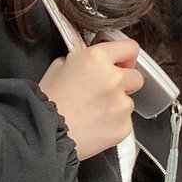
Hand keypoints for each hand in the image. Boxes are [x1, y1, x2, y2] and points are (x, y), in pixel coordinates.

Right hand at [38, 38, 143, 161]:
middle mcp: (114, 79)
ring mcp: (122, 104)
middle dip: (124, 82)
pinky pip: (125, 121)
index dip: (125, 56)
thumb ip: (82, 60)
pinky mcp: (124, 126)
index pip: (129, 48)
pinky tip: (95, 125)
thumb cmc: (48, 101)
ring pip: (129, 101)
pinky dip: (113, 123)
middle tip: (104, 91)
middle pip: (135, 77)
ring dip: (117, 105)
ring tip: (93, 113)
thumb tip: (93, 63)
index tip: (123, 62)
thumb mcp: (59, 66)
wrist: (45, 133)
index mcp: (97, 58)